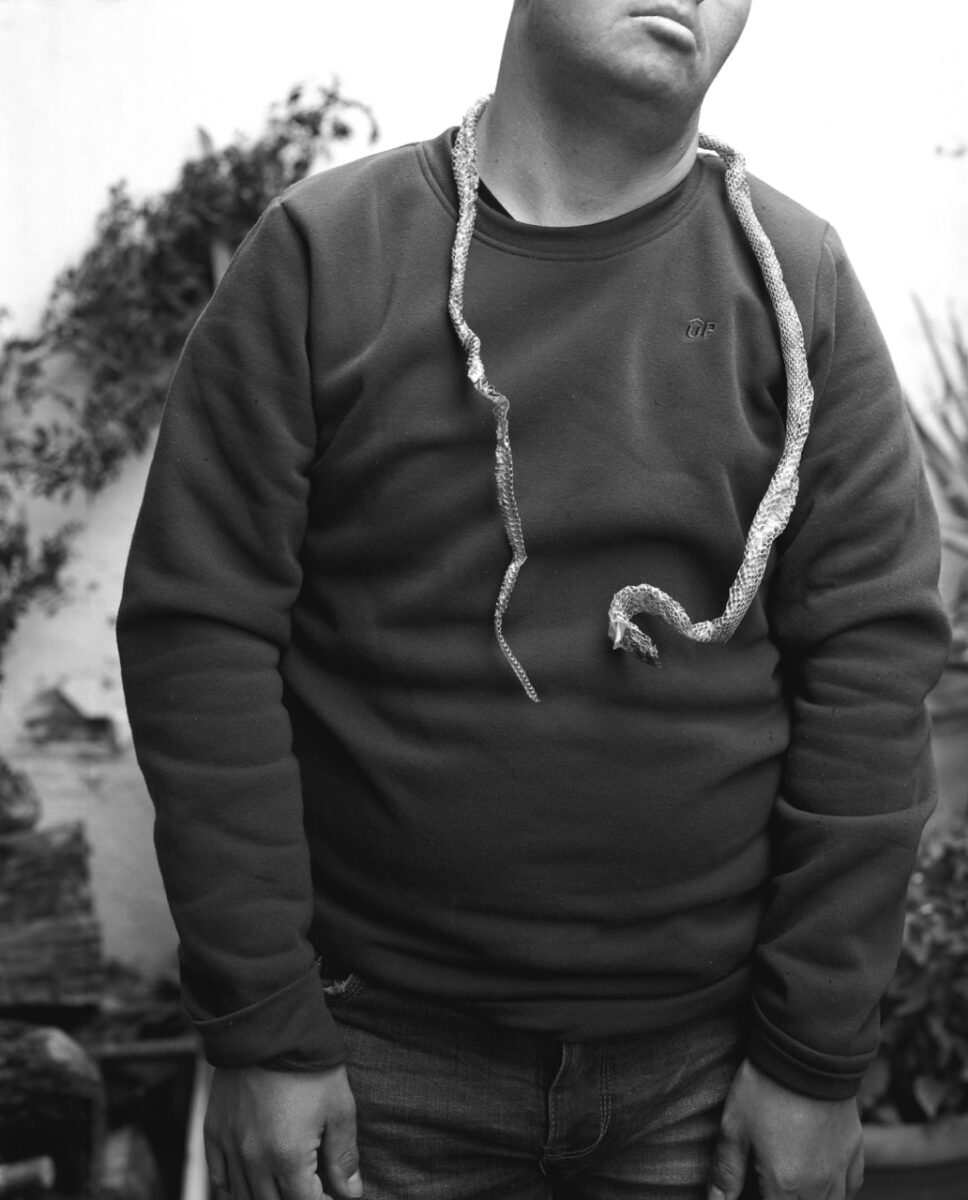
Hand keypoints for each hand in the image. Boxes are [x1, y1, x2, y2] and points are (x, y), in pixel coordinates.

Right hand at [204, 1064, 361, 1199]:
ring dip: (267, 1198)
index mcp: (288, 1157)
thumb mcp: (338, 1107)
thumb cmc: (309, 1066)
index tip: (332, 1195)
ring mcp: (229, 1147)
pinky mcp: (213, 1132)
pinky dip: (235, 1188)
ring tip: (286, 1185)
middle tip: (311, 1187)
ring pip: (244, 1198)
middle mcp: (253, 1160)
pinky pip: (219, 1178)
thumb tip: (351, 1193)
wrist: (267, 1027)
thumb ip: (343, 1156)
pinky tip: (253, 1182)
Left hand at [708, 1059, 863, 1199]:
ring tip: (790, 1185)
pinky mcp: (855, 1152)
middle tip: (767, 1181)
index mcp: (785, 1186)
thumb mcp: (734, 1128)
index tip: (753, 1187)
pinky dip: (838, 1193)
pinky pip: (852, 1188)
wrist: (807, 1054)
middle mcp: (818, 1188)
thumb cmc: (765, 1089)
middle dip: (783, 1199)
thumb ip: (726, 1173)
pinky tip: (823, 1183)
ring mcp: (840, 1171)